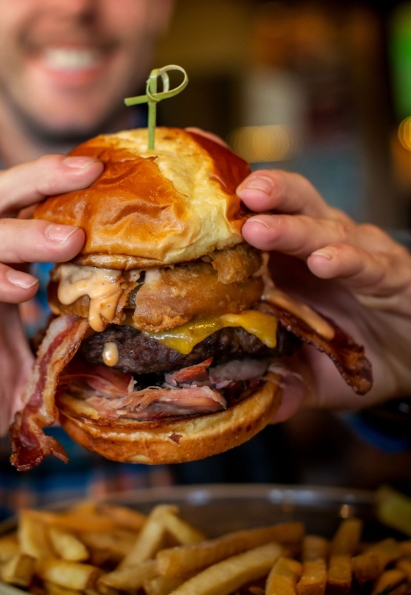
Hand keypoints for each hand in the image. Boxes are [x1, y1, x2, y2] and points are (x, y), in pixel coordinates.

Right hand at [0, 155, 102, 478]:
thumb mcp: (19, 382)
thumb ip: (58, 362)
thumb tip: (117, 358)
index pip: (18, 211)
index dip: (58, 190)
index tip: (107, 178)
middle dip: (42, 180)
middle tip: (91, 171)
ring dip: (23, 234)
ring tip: (72, 239)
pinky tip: (21, 287)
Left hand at [236, 170, 410, 418]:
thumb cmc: (348, 356)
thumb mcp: (307, 375)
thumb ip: (277, 383)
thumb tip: (232, 400)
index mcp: (289, 260)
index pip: (262, 217)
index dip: (235, 203)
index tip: (202, 196)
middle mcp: (322, 245)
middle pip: (293, 205)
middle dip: (265, 195)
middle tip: (237, 197)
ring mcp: (359, 255)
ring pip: (326, 228)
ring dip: (292, 228)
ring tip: (259, 228)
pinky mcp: (393, 274)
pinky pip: (369, 263)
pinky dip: (347, 260)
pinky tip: (324, 261)